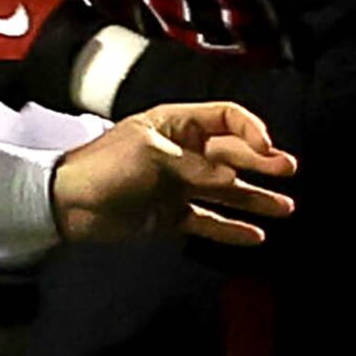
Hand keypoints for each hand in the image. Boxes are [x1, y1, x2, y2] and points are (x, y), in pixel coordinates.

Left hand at [53, 102, 297, 246]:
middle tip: (288, 172)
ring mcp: (178, 184)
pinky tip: (256, 236)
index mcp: (176, 124)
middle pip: (232, 154)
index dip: (250, 131)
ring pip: (226, 190)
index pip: (225, 118)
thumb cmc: (105, 167)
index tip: (266, 151)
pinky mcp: (171, 214)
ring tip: (286, 208)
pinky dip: (231, 228)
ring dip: (255, 198)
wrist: (67, 203)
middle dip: (261, 163)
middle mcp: (183, 152)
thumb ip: (197, 168)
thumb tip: (232, 179)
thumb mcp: (153, 157)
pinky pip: (208, 220)